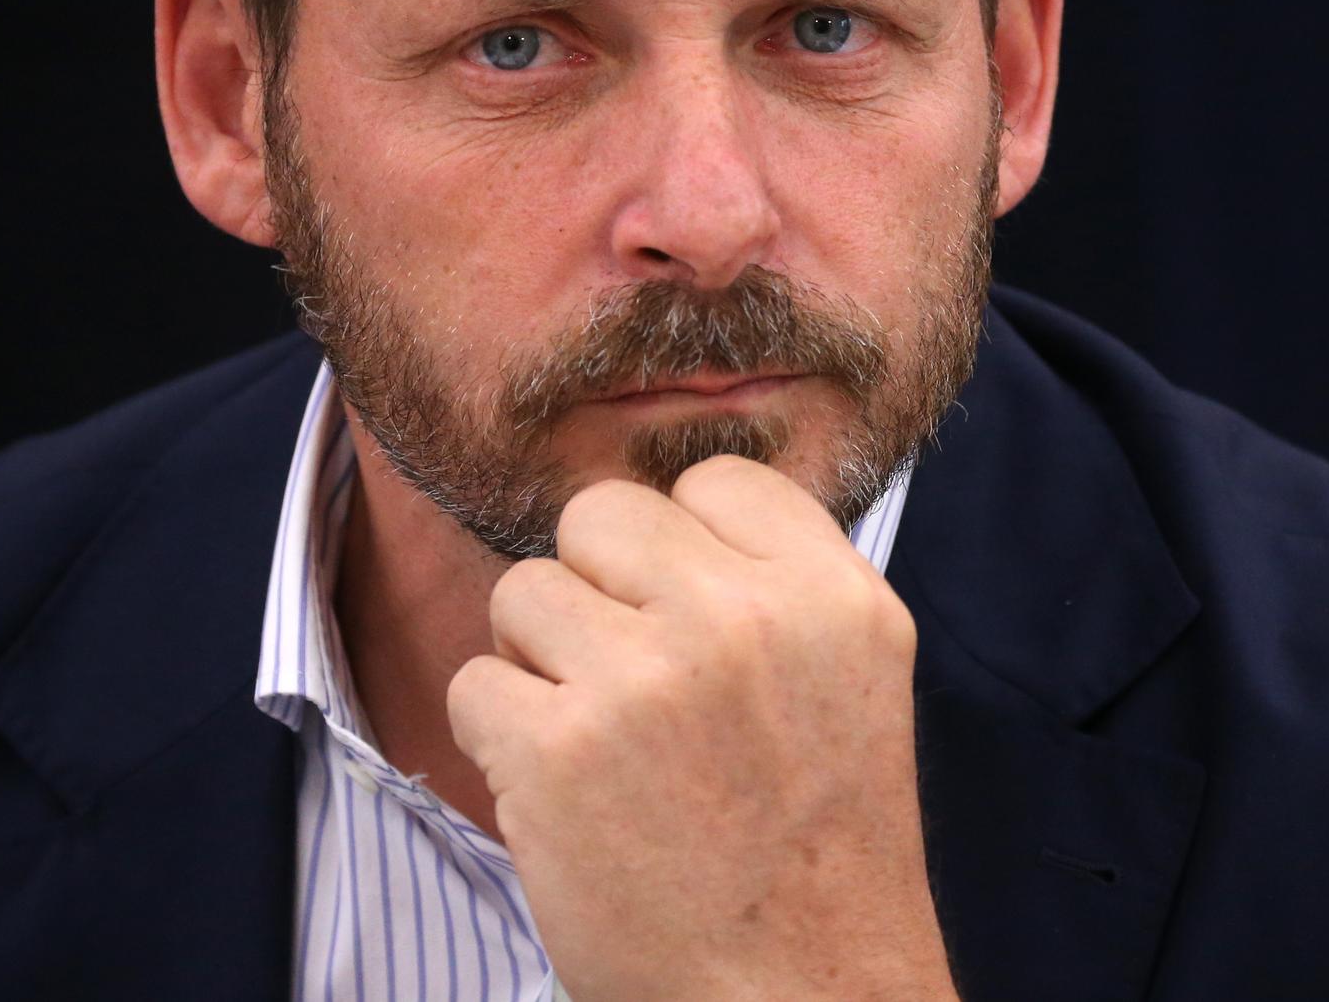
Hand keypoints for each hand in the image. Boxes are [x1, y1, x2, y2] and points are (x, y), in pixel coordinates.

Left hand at [446, 455, 955, 1001]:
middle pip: (601, 516)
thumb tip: (673, 504)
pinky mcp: (557, 751)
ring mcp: (646, 680)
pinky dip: (499, 741)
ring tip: (599, 743)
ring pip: (522, 591)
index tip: (689, 619)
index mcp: (831, 596)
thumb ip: (780, 581)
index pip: (714, 479)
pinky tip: (563, 796)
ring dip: (540, 663)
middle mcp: (743, 620)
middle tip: (630, 679)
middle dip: (596, 589)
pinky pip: (473, 682)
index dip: (683, 547)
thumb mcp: (855, 679)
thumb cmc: (817, 849)